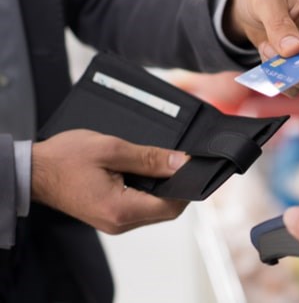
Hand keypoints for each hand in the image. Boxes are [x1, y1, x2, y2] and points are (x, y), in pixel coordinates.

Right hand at [31, 130, 189, 233]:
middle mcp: (120, 223)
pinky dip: (147, 192)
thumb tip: (181, 163)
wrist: (34, 171)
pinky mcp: (111, 217)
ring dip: (161, 189)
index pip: (172, 206)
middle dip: (175, 187)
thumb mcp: (112, 149)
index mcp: (121, 210)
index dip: (186, 186)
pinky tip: (141, 173)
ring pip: (155, 210)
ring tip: (155, 165)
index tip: (190, 166)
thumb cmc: (64, 159)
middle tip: (174, 162)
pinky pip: (140, 208)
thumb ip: (150, 158)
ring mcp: (115, 223)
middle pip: (166, 210)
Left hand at [226, 0, 298, 94]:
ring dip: (285, 74)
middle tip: (273, 57)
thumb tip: (293, 51)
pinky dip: (278, 79)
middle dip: (297, 68)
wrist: (247, 3)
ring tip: (266, 50)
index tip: (291, 57)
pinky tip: (266, 57)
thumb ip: (279, 24)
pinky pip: (296, 85)